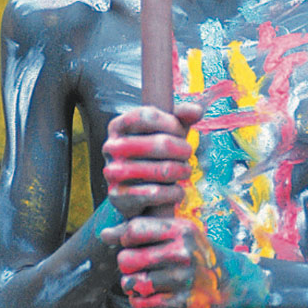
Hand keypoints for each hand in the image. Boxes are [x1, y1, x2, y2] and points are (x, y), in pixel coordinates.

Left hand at [100, 216, 225, 307]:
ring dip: (131, 285)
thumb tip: (104, 234)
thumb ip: (140, 230)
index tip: (133, 244)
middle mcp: (183, 253)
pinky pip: (144, 304)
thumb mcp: (177, 233)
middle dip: (125, 265)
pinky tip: (146, 296)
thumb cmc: (197, 252)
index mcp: (181, 230)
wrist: (234, 281)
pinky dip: (139, 301)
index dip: (126, 239)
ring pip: (133, 283)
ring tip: (140, 282)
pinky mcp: (185, 304)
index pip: (134, 230)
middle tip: (135, 266)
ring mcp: (185, 280)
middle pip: (128, 259)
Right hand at [102, 102, 202, 217]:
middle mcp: (111, 147)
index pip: (147, 115)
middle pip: (160, 142)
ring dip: (181, 171)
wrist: (137, 193)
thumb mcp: (167, 131)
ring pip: (162, 170)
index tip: (180, 132)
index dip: (171, 123)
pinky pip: (155, 194)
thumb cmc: (154, 154)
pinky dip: (173, 193)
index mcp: (118, 126)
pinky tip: (177, 191)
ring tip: (184, 171)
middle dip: (183, 149)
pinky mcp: (118, 197)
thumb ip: (181, 116)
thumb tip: (196, 110)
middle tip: (188, 154)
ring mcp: (112, 173)